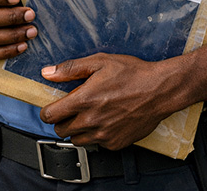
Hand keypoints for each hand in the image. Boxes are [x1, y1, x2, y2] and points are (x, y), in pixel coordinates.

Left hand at [40, 53, 182, 149]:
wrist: (159, 90)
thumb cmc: (132, 73)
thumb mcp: (100, 62)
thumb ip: (70, 69)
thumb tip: (47, 72)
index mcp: (84, 100)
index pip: (50, 116)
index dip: (47, 111)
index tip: (52, 107)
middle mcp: (91, 121)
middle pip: (60, 131)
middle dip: (62, 120)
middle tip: (72, 108)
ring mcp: (104, 135)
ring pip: (77, 140)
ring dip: (77, 129)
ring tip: (89, 114)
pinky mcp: (115, 143)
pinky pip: (96, 144)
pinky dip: (96, 135)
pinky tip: (105, 120)